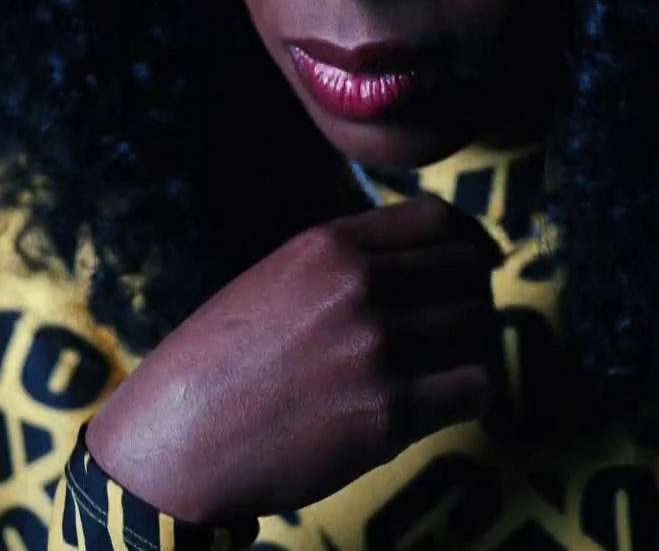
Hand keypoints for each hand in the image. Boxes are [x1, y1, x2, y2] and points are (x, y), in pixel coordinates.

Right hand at [83, 195, 503, 523]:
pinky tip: (443, 404)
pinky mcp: (390, 411)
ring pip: (481, 326)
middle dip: (471, 298)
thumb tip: (419, 265)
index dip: (466, 243)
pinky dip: (471, 394)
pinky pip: (478, 386)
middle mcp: (360, 285)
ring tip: (447, 368)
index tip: (473, 266)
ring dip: (473, 348)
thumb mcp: (277, 279)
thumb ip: (344, 264)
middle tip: (455, 330)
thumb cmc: (220, 366)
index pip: (438, 218)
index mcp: (329, 244)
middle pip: (470, 270)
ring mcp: (378, 347)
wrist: (177, 441)